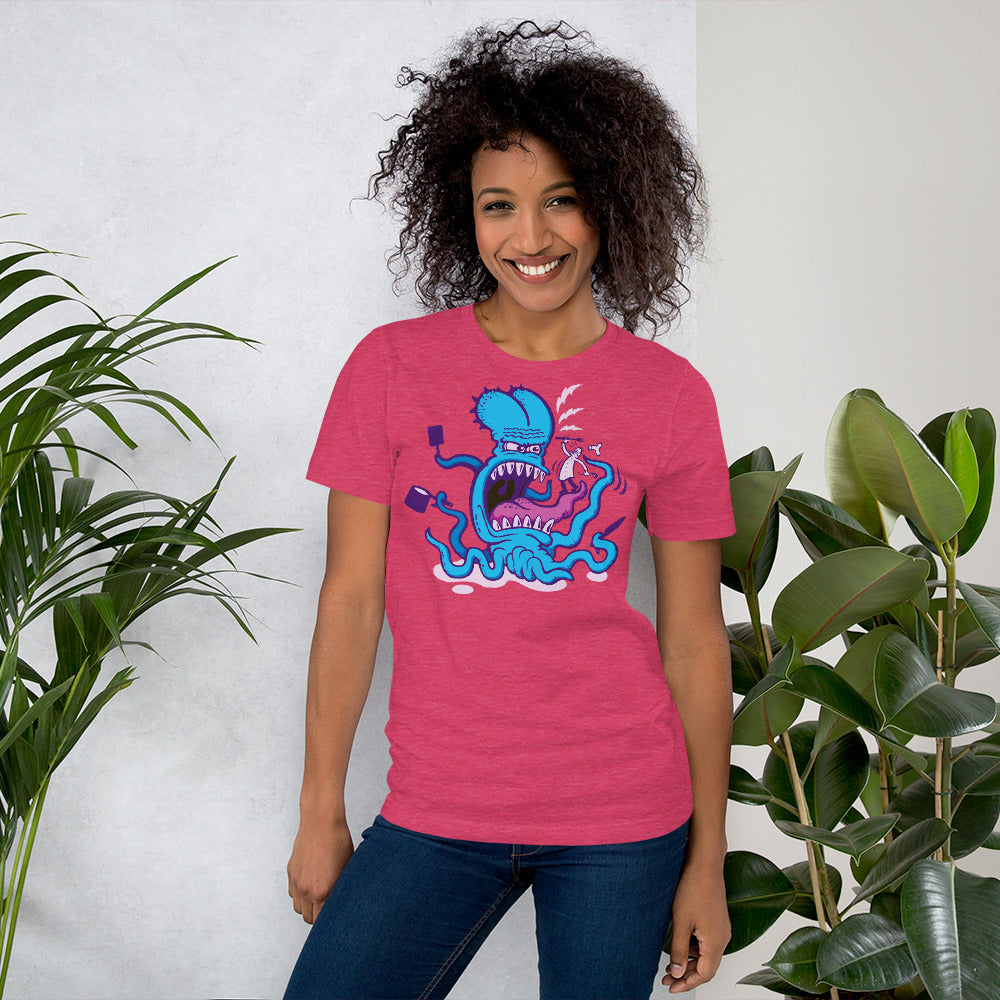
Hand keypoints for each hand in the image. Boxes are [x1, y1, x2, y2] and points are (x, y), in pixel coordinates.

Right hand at [287, 816, 354, 923]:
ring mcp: (297, 881)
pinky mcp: (291, 872)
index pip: (323, 921)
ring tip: (319, 896)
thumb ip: (342, 889)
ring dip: (307, 906)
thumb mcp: (347, 868)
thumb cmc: (338, 841)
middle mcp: (307, 890)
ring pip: (298, 908)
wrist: (321, 821)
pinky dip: (299, 894)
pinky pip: (292, 893)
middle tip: (329, 907)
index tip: (336, 917)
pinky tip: (311, 884)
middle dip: (318, 916)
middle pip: (309, 918)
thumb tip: (344, 902)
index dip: (330, 920)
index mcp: (323, 892)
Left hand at [663, 860, 729, 992]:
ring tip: (671, 964)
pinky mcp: (718, 921)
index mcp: (715, 942)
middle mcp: (723, 938)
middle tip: (667, 978)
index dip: (687, 984)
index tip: (671, 987)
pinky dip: (695, 950)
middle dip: (686, 975)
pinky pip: (708, 944)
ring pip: (707, 956)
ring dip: (690, 962)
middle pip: (707, 967)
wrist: (705, 864)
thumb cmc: (694, 889)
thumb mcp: (681, 922)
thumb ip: (679, 950)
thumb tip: (676, 973)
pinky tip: (682, 945)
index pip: (704, 975)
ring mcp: (722, 929)